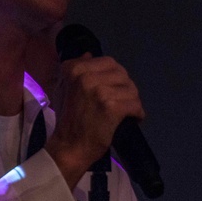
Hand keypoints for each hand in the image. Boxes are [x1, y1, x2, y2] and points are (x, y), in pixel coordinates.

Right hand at [45, 54, 144, 187]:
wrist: (69, 146)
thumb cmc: (67, 119)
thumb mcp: (63, 88)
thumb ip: (76, 70)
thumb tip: (88, 54)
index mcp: (74, 69)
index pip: (108, 62)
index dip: (114, 77)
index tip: (112, 90)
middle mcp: (85, 76)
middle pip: (122, 74)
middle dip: (126, 88)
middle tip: (122, 102)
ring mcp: (99, 91)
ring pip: (131, 89)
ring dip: (132, 101)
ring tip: (126, 112)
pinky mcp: (111, 107)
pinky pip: (135, 104)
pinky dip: (137, 113)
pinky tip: (133, 119)